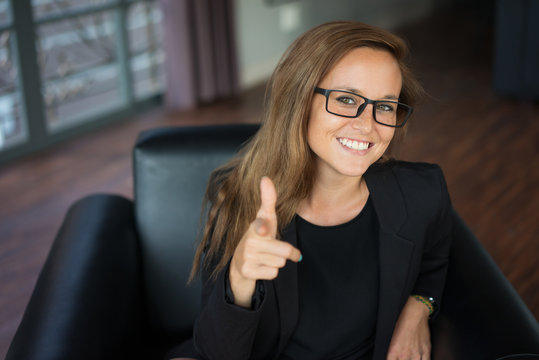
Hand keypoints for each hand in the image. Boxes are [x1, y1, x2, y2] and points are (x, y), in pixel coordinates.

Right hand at [229, 177, 301, 307]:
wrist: (239, 263)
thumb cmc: (258, 237)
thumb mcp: (264, 219)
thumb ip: (268, 200)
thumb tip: (266, 178)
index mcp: (255, 226)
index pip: (261, 225)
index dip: (263, 227)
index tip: (264, 229)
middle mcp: (249, 241)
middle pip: (285, 251)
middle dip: (285, 252)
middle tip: (273, 249)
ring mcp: (247, 257)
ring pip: (280, 263)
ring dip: (276, 262)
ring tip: (265, 257)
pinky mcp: (247, 271)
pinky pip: (273, 273)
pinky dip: (270, 272)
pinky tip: (260, 267)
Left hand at [387, 296, 430, 359]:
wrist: (416, 314)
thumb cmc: (403, 322)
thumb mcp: (393, 337)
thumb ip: (394, 351)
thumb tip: (395, 357)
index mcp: (394, 350)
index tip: (394, 358)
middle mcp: (405, 354)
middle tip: (403, 356)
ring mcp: (416, 354)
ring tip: (411, 357)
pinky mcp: (426, 351)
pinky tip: (419, 358)